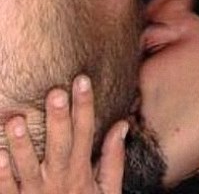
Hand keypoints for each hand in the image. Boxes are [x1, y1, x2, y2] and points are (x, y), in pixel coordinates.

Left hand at [0, 75, 127, 193]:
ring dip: (22, 145)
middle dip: (58, 120)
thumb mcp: (107, 191)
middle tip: (55, 93)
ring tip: (16, 121)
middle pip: (59, 146)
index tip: (82, 80)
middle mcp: (58, 181)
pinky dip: (2, 174)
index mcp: (81, 173)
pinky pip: (7, 190)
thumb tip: (122, 124)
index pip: (85, 133)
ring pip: (28, 168)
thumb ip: (113, 159)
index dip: (84, 106)